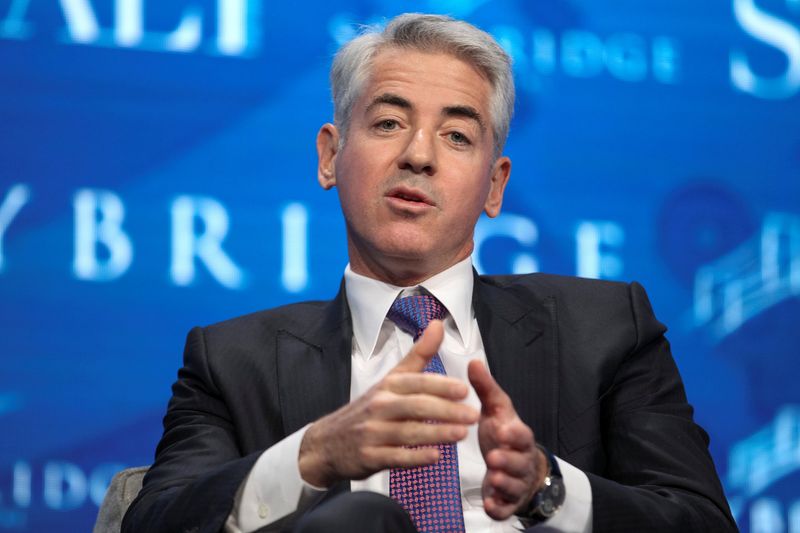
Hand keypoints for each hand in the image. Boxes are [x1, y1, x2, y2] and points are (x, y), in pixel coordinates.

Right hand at [298, 320, 479, 486]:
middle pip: (416, 407)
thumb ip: (419, 355)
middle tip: (473, 416)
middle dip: (446, 411)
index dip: (441, 386)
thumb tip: (438, 324)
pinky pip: (395, 457)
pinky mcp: (369, 456)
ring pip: (408, 432)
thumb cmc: (369, 408)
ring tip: (462, 434)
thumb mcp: (391, 378)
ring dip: (436, 434)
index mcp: (388, 386)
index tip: (465, 390)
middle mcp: (379, 406)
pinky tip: (436, 456)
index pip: (416, 383)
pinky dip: (416, 457)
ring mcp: (373, 433)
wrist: (328, 442)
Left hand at [468, 360, 547, 519]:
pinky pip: (505, 507)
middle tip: (494, 456)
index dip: (514, 434)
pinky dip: (499, 507)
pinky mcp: (508, 501)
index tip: (502, 430)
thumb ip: (485, 389)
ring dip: (504, 482)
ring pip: (514, 485)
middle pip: (519, 461)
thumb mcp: (496, 410)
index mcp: (518, 436)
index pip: (522, 434)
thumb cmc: (504, 434)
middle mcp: (520, 459)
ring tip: (494, 478)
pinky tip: (490, 504)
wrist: (518, 465)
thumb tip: (474, 362)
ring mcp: (516, 481)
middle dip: (508, 459)